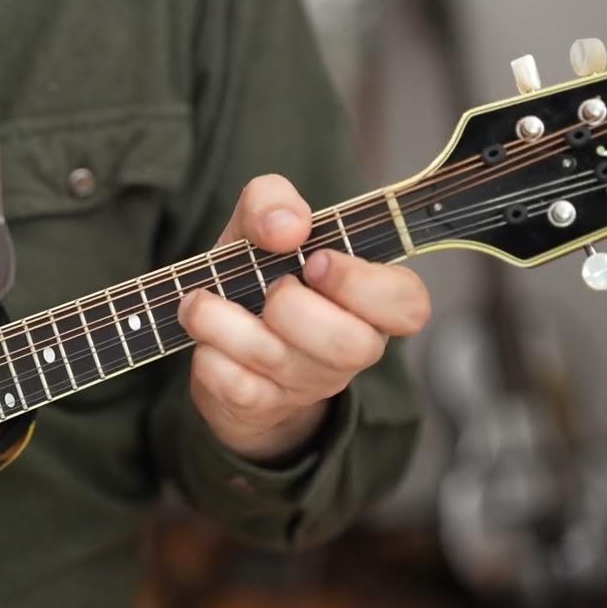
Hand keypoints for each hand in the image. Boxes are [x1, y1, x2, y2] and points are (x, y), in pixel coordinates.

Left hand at [178, 174, 430, 461]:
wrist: (220, 335)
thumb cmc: (259, 270)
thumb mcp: (262, 223)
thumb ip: (273, 200)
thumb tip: (287, 226)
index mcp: (371, 300)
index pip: (407, 304)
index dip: (363, 285)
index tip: (316, 261)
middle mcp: (350, 347)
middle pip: (350, 346)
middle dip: (295, 309)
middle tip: (269, 288)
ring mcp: (308, 383)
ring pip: (281, 364)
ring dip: (227, 324)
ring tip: (198, 302)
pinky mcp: (263, 407)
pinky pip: (240, 389)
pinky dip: (211, 357)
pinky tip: (203, 339)